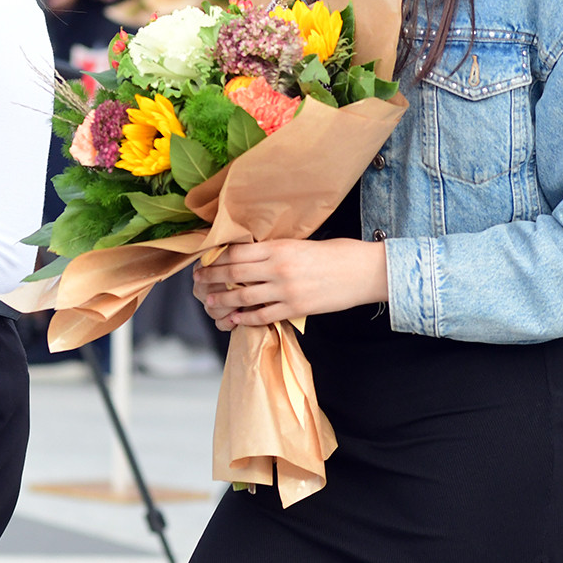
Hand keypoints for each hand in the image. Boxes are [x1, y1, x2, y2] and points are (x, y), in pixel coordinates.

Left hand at [192, 238, 388, 330]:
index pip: (236, 252)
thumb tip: (249, 255)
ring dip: (221, 301)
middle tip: (198, 282)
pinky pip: (262, 315)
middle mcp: (278, 268)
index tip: (204, 261)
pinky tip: (234, 319)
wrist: (365, 272)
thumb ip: (275, 250)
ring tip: (209, 303)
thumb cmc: (336, 253)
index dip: (216, 258)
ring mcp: (286, 290)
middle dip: (210, 278)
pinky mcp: (296, 308)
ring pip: (242, 296)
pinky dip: (244, 319)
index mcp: (279, 247)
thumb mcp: (301, 243)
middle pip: (233, 273)